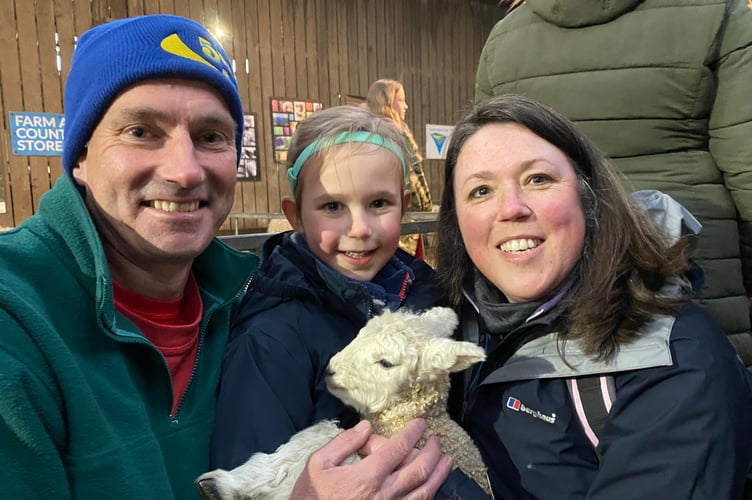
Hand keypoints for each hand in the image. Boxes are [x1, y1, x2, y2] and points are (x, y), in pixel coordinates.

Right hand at [290, 418, 452, 499]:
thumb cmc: (311, 498)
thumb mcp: (317, 465)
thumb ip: (343, 443)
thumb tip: (366, 428)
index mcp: (367, 476)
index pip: (398, 448)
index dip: (413, 432)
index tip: (421, 423)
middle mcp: (384, 494)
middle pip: (419, 468)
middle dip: (431, 450)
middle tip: (435, 439)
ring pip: (425, 491)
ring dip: (439, 473)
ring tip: (447, 460)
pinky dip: (430, 496)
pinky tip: (435, 488)